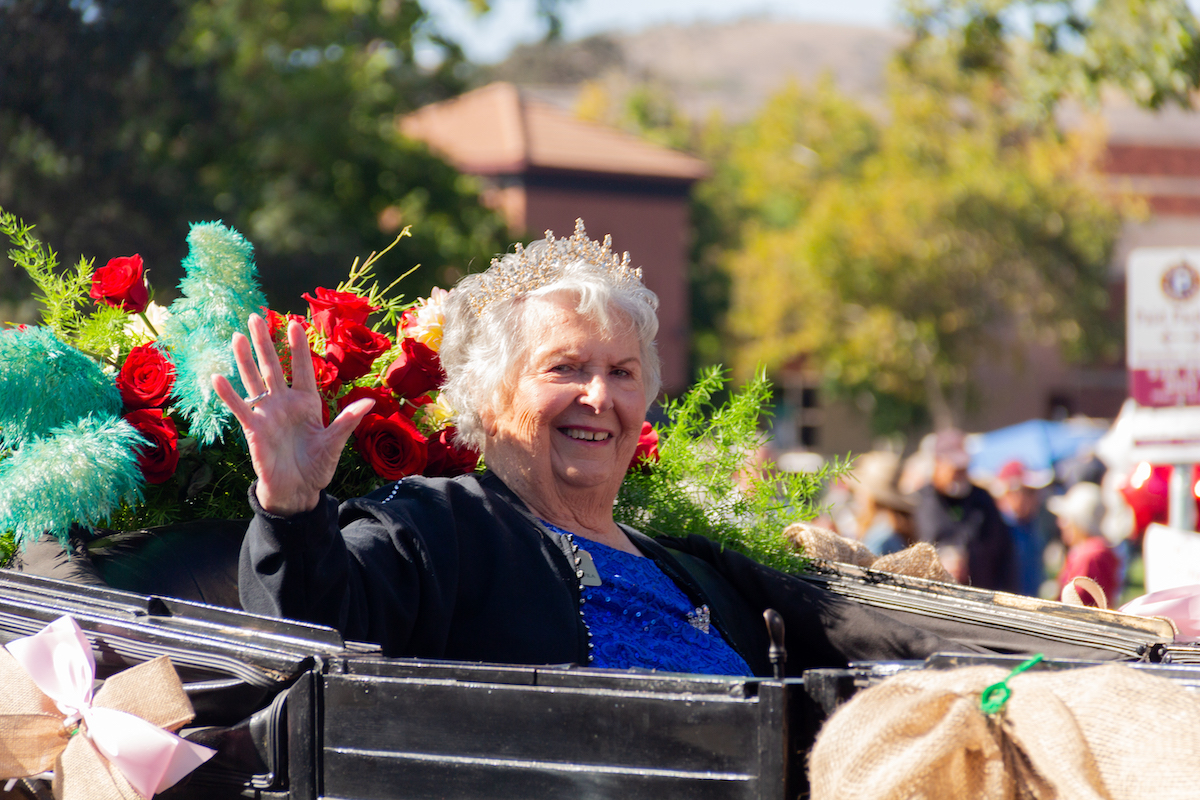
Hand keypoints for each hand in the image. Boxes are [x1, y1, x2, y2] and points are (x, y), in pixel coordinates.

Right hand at [212, 314, 374, 515]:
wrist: (298, 490)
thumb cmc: (318, 466)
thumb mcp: (335, 442)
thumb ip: (348, 420)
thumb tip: (370, 401)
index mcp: (307, 403)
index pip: (302, 368)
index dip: (298, 347)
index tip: (295, 322)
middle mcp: (285, 403)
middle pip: (273, 367)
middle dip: (265, 342)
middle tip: (256, 316)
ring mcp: (267, 414)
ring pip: (254, 381)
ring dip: (245, 359)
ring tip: (237, 336)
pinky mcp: (254, 429)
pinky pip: (239, 408)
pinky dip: (229, 394)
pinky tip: (217, 377)